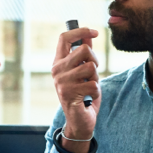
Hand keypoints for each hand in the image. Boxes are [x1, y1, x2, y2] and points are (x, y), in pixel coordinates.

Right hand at [51, 28, 100, 151]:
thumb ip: (84, 55)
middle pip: (84, 49)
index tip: (95, 31)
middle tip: (92, 74)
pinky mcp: (69, 94)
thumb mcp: (84, 72)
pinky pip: (94, 84)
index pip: (64, 38)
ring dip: (95, 78)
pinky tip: (88, 98)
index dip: (81, 30)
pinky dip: (96, 92)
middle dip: (95, 60)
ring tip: (88, 88)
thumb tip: (90, 34)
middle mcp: (57, 71)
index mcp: (58, 63)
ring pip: (91, 67)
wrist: (79, 121)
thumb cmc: (83, 95)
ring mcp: (62, 82)